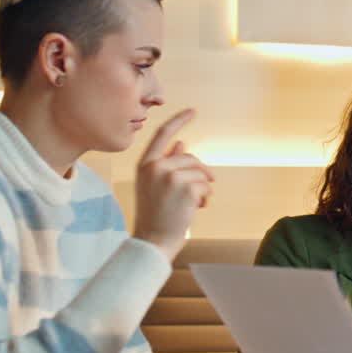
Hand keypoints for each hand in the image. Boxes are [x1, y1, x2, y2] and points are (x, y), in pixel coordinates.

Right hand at [132, 109, 213, 260]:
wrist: (153, 241)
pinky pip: (206, 185)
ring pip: (201, 171)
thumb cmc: (156, 215)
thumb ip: (168, 163)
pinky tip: (197, 208)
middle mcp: (155, 167)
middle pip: (191, 157)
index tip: (193, 111)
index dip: (179, 121)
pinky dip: (206, 197)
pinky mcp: (184, 186)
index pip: (162, 134)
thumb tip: (182, 143)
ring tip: (196, 204)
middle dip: (202, 173)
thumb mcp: (156, 186)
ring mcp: (169, 176)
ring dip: (204, 188)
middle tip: (202, 192)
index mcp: (145, 165)